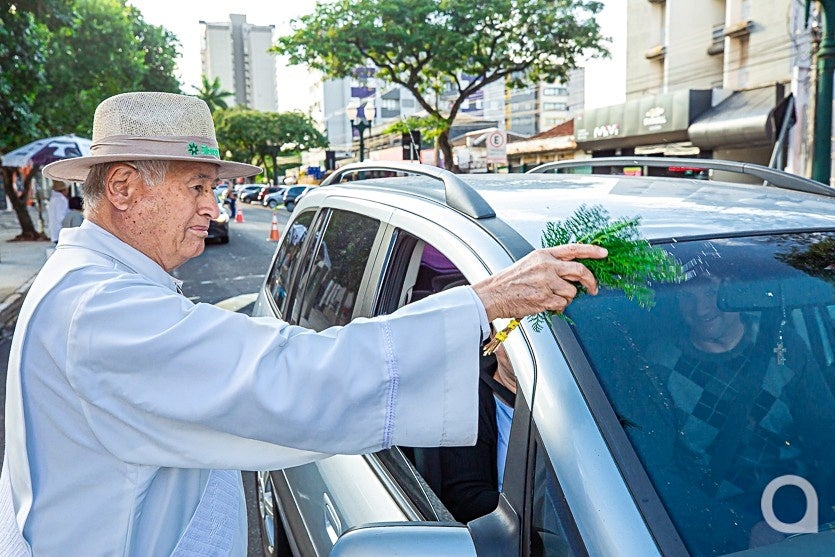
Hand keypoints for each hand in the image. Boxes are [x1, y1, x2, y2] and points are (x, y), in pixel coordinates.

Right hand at [472, 244, 606, 321]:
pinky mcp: (544, 298)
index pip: (573, 249)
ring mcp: (546, 282)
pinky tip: (546, 304)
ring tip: (551, 297)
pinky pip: (562, 304)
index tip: (604, 253)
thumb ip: (551, 264)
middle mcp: (547, 266)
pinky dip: (558, 307)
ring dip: (566, 298)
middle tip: (592, 288)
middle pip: (580, 270)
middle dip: (590, 281)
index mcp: (544, 254)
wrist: (494, 294)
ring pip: (572, 292)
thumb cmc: (511, 280)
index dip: (592, 251)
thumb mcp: (531, 263)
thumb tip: (573, 273)